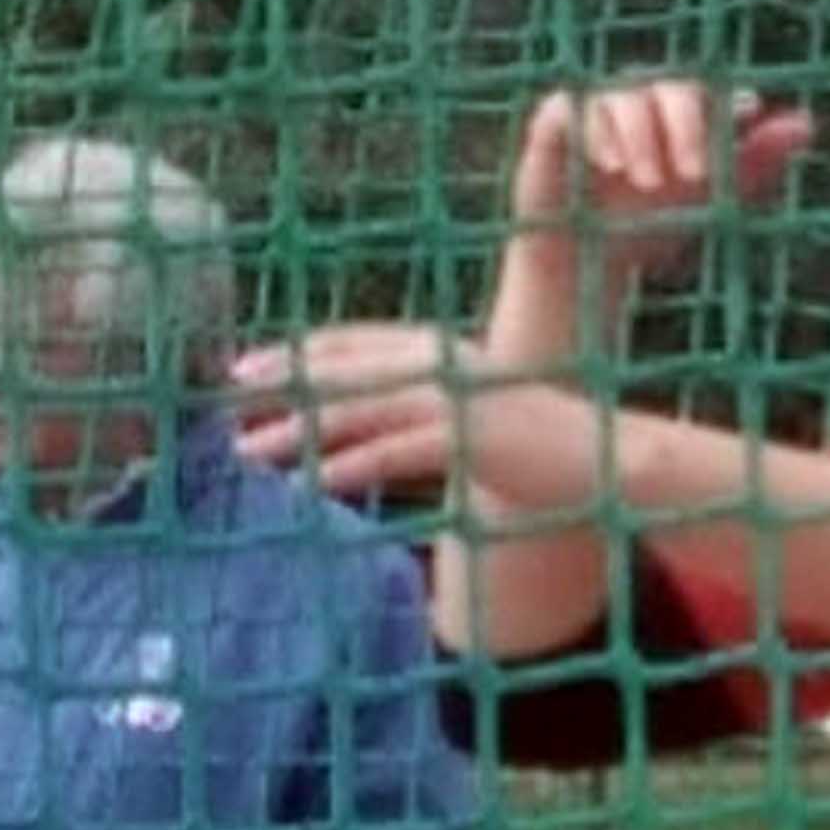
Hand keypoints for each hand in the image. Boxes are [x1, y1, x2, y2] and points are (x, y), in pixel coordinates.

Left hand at [230, 325, 594, 509]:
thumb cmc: (535, 447)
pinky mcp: (469, 438)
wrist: (606, 462)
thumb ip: (422, 410)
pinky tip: (311, 484)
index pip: (348, 345)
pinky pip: (395, 452)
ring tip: (248, 453)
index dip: (292, 354)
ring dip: (297, 431)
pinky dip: (348, 466)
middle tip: (223, 401)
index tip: (241, 369)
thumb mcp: (471, 415)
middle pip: (340, 370)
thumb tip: (367, 428)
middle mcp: (438, 363)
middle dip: (278, 384)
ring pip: (356, 410)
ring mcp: (454, 398)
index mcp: (436, 349)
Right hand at [504, 80, 814, 295]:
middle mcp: (641, 100)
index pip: (707, 94)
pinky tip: (610, 164)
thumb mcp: (711, 200)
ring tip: (648, 182)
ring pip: (624, 96)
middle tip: (693, 176)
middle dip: (686, 128)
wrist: (587, 265)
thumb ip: (755, 161)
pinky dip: (596, 130)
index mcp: (681, 112)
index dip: (719, 113)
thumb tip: (807, 124)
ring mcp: (598, 106)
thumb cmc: (651, 229)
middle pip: (669, 89)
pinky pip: (576, 107)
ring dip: (641, 136)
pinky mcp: (557, 120)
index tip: (736, 134)